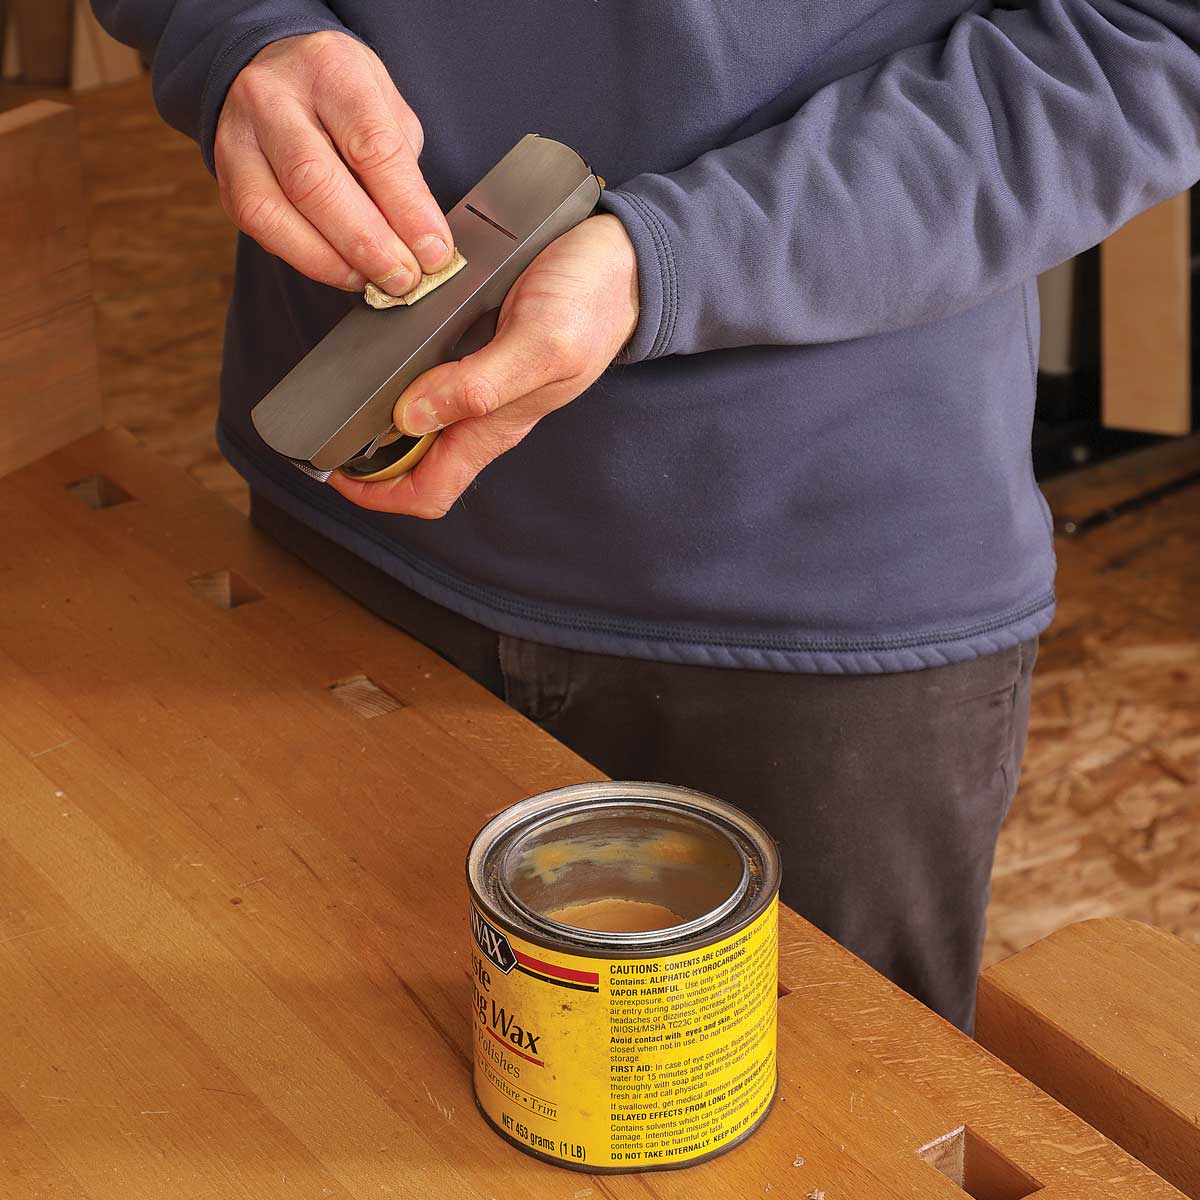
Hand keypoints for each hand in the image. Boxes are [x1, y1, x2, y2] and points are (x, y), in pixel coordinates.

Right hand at [215, 31, 453, 294]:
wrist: (273, 72)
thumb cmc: (341, 96)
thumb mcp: (385, 107)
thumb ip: (402, 168)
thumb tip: (423, 240)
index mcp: (330, 69)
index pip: (372, 146)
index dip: (407, 209)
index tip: (434, 251)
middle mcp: (273, 97)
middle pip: (316, 182)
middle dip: (369, 244)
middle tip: (405, 279)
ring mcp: (239, 137)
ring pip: (276, 212)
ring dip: (335, 261)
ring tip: (376, 281)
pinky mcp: (226, 178)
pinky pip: (262, 230)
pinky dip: (309, 261)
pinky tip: (345, 271)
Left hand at [328, 213, 639, 518]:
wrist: (628, 261)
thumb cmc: (593, 303)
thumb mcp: (540, 344)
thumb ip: (479, 384)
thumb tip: (412, 416)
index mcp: (497, 426)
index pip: (429, 490)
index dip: (380, 495)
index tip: (337, 473)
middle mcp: (485, 412)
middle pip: (416, 462)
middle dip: (368, 458)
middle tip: (325, 427)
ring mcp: (484, 382)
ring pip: (418, 420)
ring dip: (379, 414)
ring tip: (344, 389)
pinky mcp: (484, 347)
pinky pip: (431, 376)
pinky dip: (400, 373)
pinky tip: (385, 347)